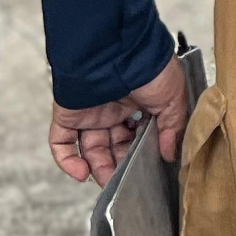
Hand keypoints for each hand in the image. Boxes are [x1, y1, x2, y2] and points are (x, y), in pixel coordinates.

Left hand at [50, 53, 190, 186]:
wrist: (120, 51)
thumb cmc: (151, 68)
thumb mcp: (172, 98)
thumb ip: (172, 128)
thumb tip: (169, 155)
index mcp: (138, 103)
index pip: (137, 136)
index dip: (142, 154)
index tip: (148, 168)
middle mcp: (113, 109)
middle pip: (113, 146)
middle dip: (120, 166)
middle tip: (127, 184)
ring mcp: (89, 113)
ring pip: (90, 149)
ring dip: (97, 169)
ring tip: (108, 183)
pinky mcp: (68, 115)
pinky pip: (62, 143)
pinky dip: (67, 161)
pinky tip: (81, 174)